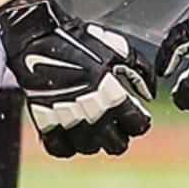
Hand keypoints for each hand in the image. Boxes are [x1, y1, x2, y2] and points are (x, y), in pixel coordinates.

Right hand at [0, 0, 154, 157]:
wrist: (39, 38)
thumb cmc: (79, 41)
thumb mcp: (118, 49)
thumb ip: (140, 71)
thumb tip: (149, 94)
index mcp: (110, 92)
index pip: (136, 125)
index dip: (140, 122)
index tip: (137, 116)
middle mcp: (89, 110)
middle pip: (116, 145)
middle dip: (121, 137)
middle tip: (118, 126)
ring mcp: (66, 118)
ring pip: (89, 148)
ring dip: (96, 141)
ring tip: (96, 129)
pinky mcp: (44, 122)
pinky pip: (59, 149)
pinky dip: (68, 147)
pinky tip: (73, 135)